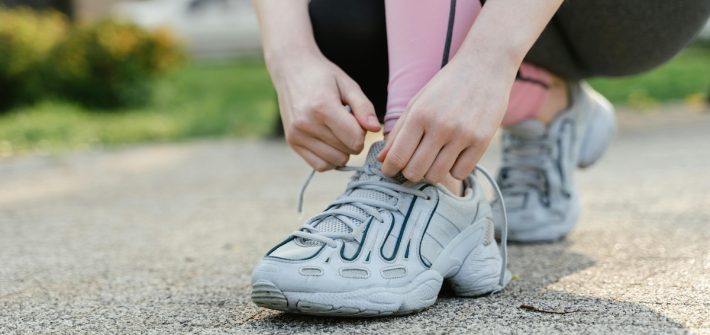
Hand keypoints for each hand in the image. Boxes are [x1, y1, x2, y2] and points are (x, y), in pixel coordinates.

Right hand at [269, 52, 380, 170]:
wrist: (291, 69)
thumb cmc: (323, 76)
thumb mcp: (348, 85)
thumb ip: (364, 107)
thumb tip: (376, 129)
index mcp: (322, 107)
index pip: (355, 139)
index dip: (362, 132)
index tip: (356, 120)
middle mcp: (307, 124)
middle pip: (347, 152)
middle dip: (352, 140)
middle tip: (345, 123)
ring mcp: (297, 135)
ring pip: (335, 162)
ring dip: (342, 151)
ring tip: (336, 131)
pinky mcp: (292, 143)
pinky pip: (320, 165)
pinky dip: (329, 159)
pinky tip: (329, 142)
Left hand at [378, 59, 515, 182]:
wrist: (485, 66)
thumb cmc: (447, 85)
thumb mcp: (418, 102)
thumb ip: (399, 131)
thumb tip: (382, 160)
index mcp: (419, 115)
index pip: (397, 156)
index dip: (389, 169)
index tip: (390, 171)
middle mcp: (440, 126)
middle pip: (415, 171)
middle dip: (410, 172)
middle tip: (413, 164)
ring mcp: (463, 134)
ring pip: (437, 175)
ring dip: (431, 171)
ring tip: (434, 158)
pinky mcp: (482, 140)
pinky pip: (461, 173)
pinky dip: (454, 169)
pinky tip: (454, 156)